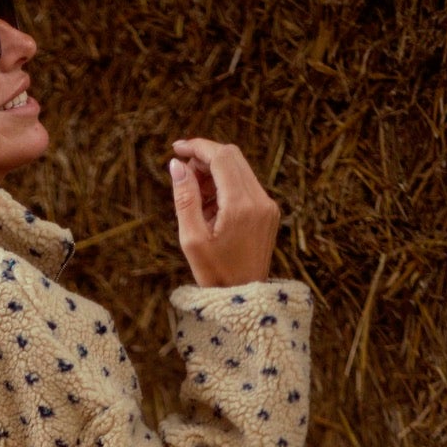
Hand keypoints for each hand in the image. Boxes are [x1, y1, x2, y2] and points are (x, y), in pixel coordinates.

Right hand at [168, 138, 280, 287]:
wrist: (245, 300)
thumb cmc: (214, 275)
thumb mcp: (191, 240)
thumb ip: (185, 198)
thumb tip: (177, 165)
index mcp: (241, 206)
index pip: (221, 157)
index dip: (198, 147)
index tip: (177, 148)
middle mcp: (260, 200)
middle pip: (232, 156)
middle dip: (205, 156)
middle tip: (182, 171)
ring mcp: (268, 205)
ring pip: (239, 168)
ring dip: (214, 172)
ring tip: (194, 197)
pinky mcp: (269, 212)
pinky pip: (245, 185)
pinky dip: (225, 185)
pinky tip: (210, 206)